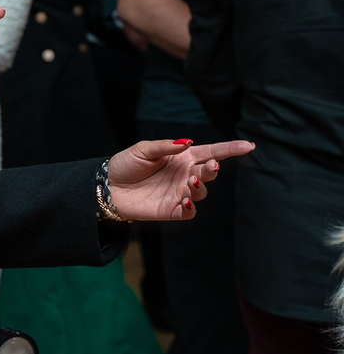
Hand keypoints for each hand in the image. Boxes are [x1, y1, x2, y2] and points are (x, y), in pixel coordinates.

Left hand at [107, 138, 254, 220]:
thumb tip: (187, 141)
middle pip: (208, 172)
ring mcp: (179, 193)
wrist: (107, 186)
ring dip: (200, 187)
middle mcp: (185, 175)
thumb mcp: (143, 149)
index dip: (229, 149)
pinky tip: (186, 201)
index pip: (211, 152)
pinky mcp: (171, 210)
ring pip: (201, 192)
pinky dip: (191, 207)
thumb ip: (165, 146)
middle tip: (210, 166)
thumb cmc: (125, 164)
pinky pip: (188, 212)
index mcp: (182, 158)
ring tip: (191, 181)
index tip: (248, 146)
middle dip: (213, 170)